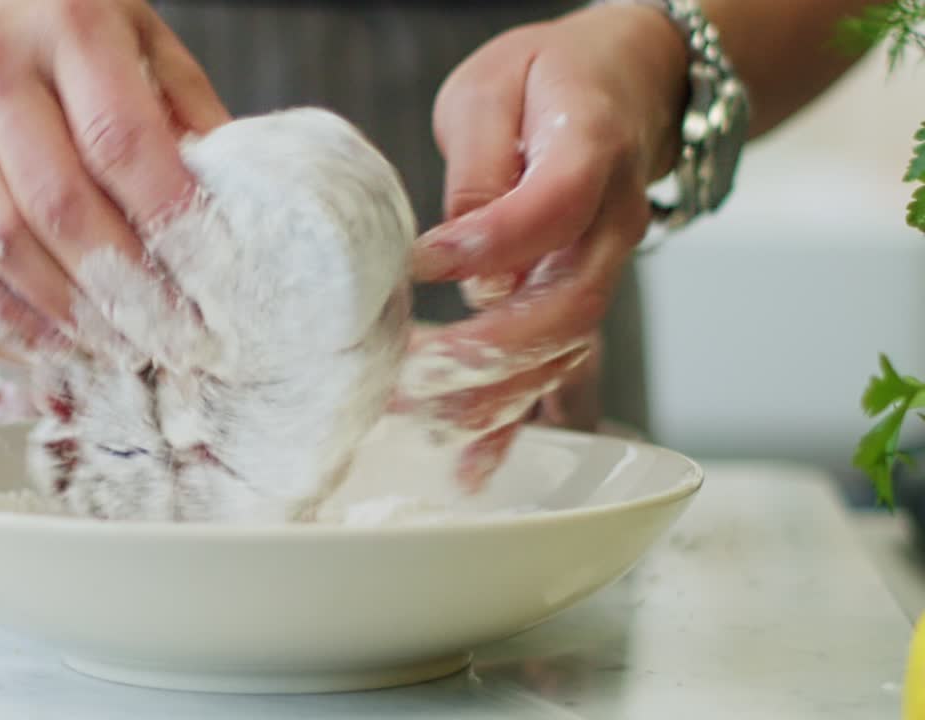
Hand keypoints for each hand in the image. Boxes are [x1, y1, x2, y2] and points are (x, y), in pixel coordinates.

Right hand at [0, 0, 228, 347]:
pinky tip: (57, 342)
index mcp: (68, 24)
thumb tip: (235, 206)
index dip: (170, 220)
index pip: (122, 141)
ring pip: (3, 245)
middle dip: (129, 290)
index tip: (216, 278)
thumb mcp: (142, 32)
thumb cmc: (66, 16)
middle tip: (181, 339)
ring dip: (72, 315)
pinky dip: (4, 315)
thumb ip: (187, 109)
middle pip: (61, 206)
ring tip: (130, 351)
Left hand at [397, 4, 687, 488]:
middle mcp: (612, 223)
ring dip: (495, 397)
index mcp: (593, 149)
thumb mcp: (494, 89)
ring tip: (423, 424)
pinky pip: (558, 368)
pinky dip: (518, 419)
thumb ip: (477, 166)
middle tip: (409, 373)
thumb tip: (454, 251)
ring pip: (564, 350)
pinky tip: (475, 464)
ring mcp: (604, 269)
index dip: (490, 244)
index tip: (418, 262)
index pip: (553, 209)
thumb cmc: (550, 80)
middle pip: (568, 304)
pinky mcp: (581, 299)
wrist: (626, 86)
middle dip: (488, 351)